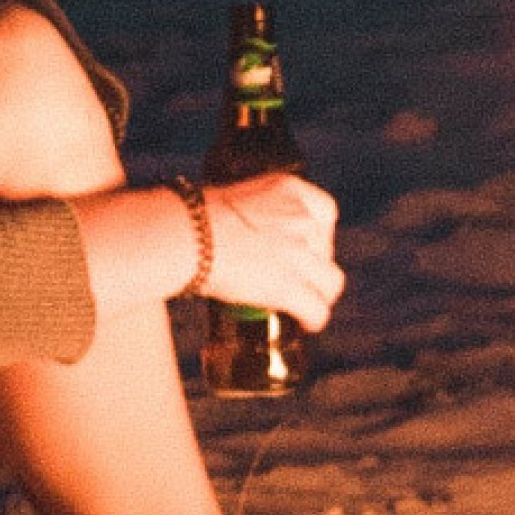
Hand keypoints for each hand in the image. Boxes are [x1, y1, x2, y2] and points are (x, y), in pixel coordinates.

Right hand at [196, 173, 342, 328]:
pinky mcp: (288, 286)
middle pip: (326, 250)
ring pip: (330, 283)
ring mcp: (299, 253)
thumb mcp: (236, 199)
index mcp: (291, 190)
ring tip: (307, 304)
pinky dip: (314, 319)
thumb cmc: (193, 219)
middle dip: (314, 266)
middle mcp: (302, 219)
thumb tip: (250, 235)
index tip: (308, 248)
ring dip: (320, 295)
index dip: (320, 236)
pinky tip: (306, 324)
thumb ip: (256, 213)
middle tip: (296, 279)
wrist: (184, 236)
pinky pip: (316, 310)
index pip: (325, 213)